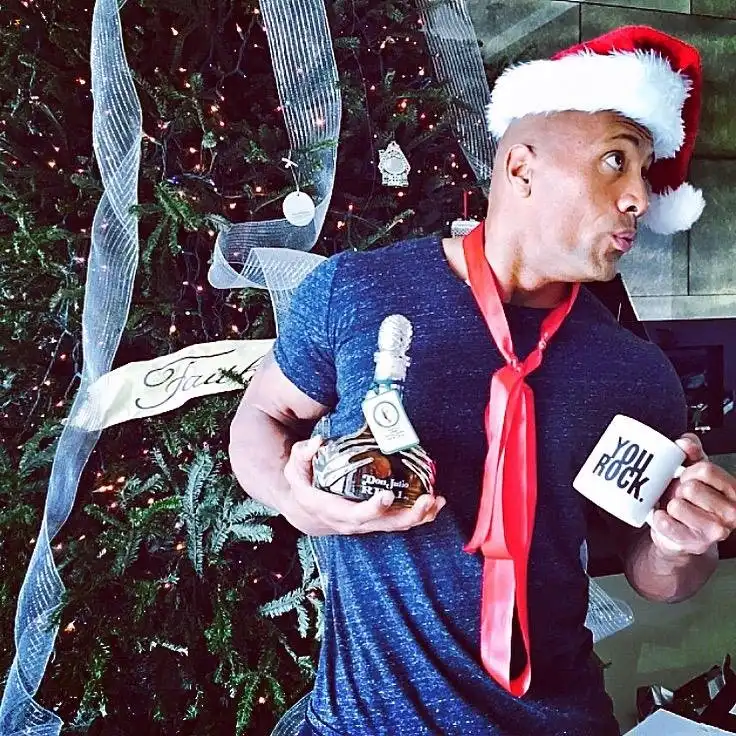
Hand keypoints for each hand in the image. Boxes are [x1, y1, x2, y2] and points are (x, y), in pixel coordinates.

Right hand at [282, 435, 445, 535]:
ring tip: (437, 501)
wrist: (307, 511)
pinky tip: (436, 503)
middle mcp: (354, 522)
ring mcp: (368, 524)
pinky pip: (401, 522)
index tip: (386, 495)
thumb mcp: (295, 469)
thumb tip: (317, 442)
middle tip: (427, 499)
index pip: (355, 515)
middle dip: (408, 515)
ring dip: (420, 516)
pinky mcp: (377, 521)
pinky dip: (420, 515)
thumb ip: (303, 454)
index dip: (372, 509)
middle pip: (384, 525)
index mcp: (333, 510)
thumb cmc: (305, 486)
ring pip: (396, 525)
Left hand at [649, 433, 735, 555]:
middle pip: (690, 488)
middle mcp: (731, 513)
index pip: (705, 470)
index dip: (690, 471)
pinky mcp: (693, 542)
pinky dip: (659, 519)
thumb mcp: (696, 472)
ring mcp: (714, 531)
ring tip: (677, 510)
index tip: (689, 478)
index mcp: (733, 491)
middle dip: (679, 489)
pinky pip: (664, 522)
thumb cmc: (692, 501)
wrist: (683, 534)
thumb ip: (692, 451)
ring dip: (670, 505)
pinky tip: (668, 520)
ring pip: (677, 505)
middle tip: (683, 497)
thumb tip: (685, 442)